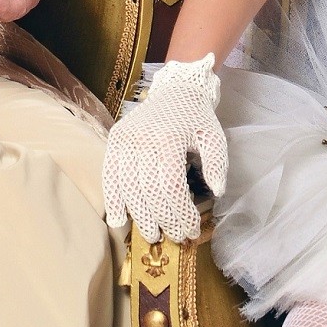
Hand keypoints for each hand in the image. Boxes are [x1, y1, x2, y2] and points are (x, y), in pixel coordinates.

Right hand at [100, 55, 226, 242]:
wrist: (175, 89)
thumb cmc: (197, 118)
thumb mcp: (215, 137)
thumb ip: (217, 165)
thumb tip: (216, 193)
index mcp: (169, 140)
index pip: (171, 187)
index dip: (180, 214)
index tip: (191, 231)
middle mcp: (143, 140)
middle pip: (148, 192)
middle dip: (162, 220)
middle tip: (174, 237)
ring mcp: (125, 140)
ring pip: (127, 187)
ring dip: (138, 216)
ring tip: (151, 234)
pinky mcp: (114, 140)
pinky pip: (109, 175)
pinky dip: (112, 200)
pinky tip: (118, 220)